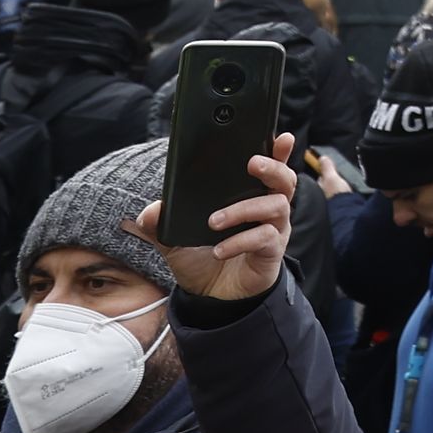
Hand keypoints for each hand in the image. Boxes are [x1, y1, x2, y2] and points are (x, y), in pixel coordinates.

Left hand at [131, 134, 298, 303]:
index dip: (279, 150)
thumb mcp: (175, 239)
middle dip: (272, 167)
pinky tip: (219, 250)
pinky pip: (265, 237)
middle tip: (252, 163)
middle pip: (285, 180)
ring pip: (276, 205)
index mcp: (250, 196)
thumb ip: (161, 223)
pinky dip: (240, 240)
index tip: (281, 135)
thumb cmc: (202, 258)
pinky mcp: (271, 253)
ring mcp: (273, 231)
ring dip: (243, 209)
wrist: (211, 296)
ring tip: (214, 221)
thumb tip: (148, 212)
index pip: (271, 167)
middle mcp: (268, 210)